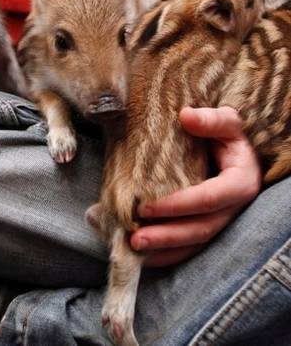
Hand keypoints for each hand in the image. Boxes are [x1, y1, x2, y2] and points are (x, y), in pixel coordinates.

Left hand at [130, 106, 260, 266]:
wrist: (230, 148)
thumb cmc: (226, 134)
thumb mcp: (226, 122)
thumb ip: (212, 120)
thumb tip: (186, 116)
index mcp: (239, 183)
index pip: (208, 198)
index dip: (177, 205)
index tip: (145, 206)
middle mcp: (231, 209)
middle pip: (200, 229)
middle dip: (166, 236)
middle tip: (135, 239)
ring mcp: (220, 222)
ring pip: (193, 243)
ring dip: (163, 250)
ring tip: (134, 250)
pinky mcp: (206, 227)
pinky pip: (188, 248)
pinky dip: (166, 254)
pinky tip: (143, 257)